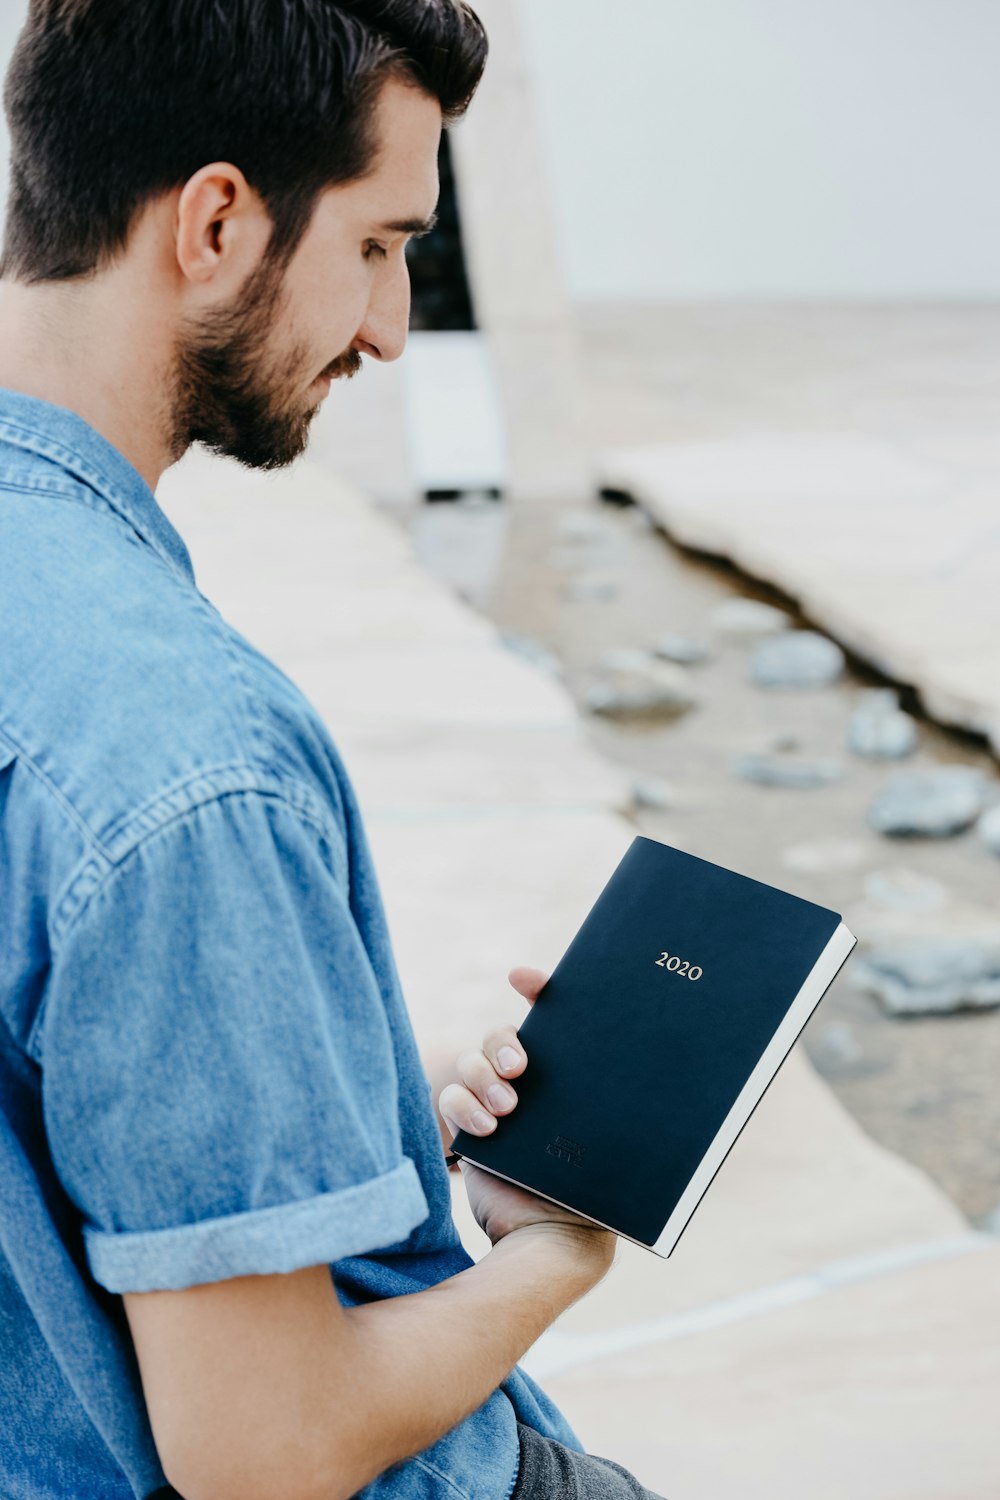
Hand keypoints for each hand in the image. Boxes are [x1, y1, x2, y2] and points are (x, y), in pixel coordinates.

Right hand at [437, 967, 616, 1259]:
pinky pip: (451, 1096)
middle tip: (519, 1068)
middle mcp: (532, 1078)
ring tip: (506, 1109)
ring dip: (483, 1077)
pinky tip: (487, 1128)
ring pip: (474, 1059)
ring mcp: (497, 1096)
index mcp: (571, 1071)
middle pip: (504, 1034)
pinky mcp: (468, 1120)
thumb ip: (622, 1111)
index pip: (554, 1015)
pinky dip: (464, 1106)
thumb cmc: (595, 1194)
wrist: (554, 1236)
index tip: (523, 978)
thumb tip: (658, 1067)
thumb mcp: (619, 1146)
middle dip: (504, 1041)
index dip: (537, 987)